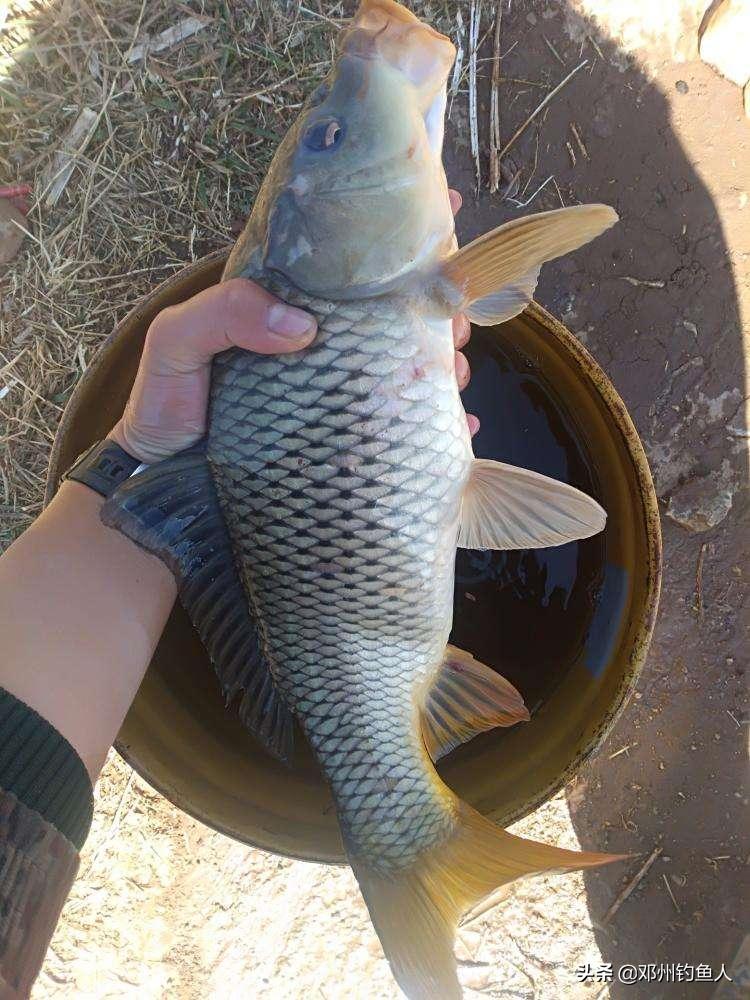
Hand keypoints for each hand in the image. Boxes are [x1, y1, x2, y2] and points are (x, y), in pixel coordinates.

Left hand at [111, 195, 476, 463]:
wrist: (165, 490)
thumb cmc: (166, 409)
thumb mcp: (175, 344)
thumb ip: (222, 314)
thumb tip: (300, 325)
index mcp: (285, 313)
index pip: (347, 268)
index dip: (394, 243)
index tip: (446, 217)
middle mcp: (318, 352)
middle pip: (390, 318)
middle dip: (434, 307)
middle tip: (457, 311)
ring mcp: (335, 400)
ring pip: (404, 369)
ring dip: (443, 362)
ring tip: (459, 365)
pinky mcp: (344, 447)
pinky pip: (401, 431)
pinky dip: (437, 425)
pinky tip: (465, 423)